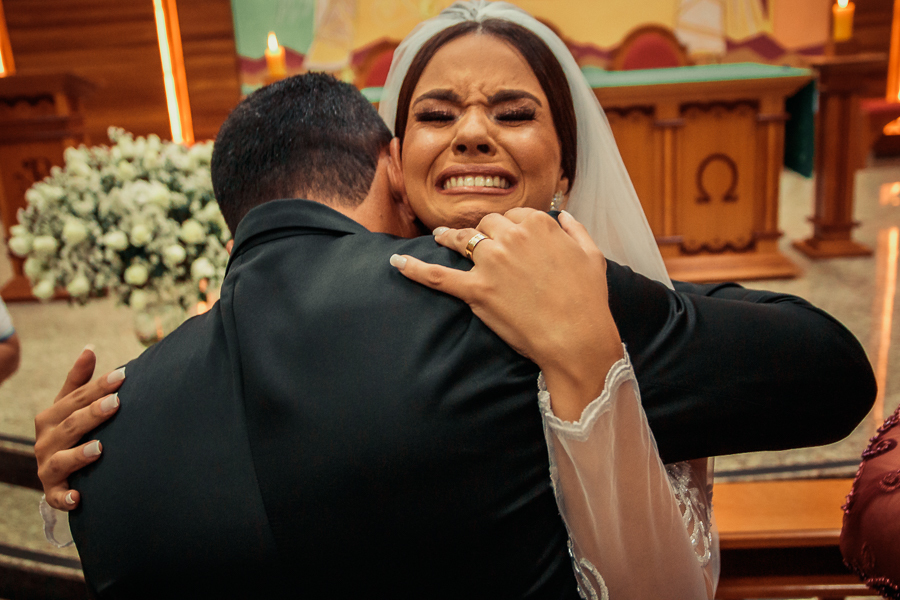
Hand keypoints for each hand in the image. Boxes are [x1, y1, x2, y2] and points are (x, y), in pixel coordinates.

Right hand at [33, 347, 125, 509]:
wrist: (54, 472)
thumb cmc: (68, 432)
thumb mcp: (68, 406)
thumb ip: (78, 381)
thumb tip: (89, 348)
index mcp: (51, 417)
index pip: (76, 398)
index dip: (99, 386)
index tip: (123, 375)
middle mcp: (46, 440)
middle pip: (71, 425)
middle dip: (92, 414)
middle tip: (117, 403)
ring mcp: (48, 466)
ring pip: (61, 460)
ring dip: (79, 455)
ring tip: (100, 448)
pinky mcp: (52, 491)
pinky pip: (56, 496)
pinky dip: (65, 498)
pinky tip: (79, 497)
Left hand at [391, 208, 622, 420]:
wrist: (577, 336)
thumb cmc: (588, 299)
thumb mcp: (592, 255)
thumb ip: (576, 229)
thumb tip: (563, 214)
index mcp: (538, 224)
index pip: (513, 215)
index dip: (508, 226)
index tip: (506, 236)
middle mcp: (511, 237)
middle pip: (486, 224)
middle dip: (481, 231)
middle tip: (475, 242)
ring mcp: (490, 262)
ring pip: (461, 240)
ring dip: (448, 237)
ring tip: (438, 237)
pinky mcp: (476, 290)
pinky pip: (437, 275)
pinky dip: (414, 268)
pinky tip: (397, 262)